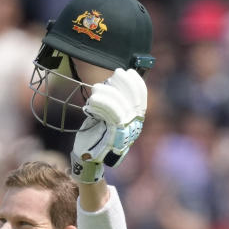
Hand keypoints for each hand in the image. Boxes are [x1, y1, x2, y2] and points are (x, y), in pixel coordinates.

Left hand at [71, 68, 146, 182]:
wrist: (87, 157)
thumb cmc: (95, 135)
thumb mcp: (105, 116)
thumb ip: (112, 103)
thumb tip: (112, 83)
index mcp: (135, 120)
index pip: (141, 98)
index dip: (136, 83)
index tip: (127, 71)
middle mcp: (134, 125)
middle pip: (134, 99)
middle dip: (124, 83)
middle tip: (112, 75)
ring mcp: (126, 130)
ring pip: (121, 105)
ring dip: (109, 92)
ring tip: (96, 88)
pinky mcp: (115, 134)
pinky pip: (112, 113)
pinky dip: (102, 103)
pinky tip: (92, 99)